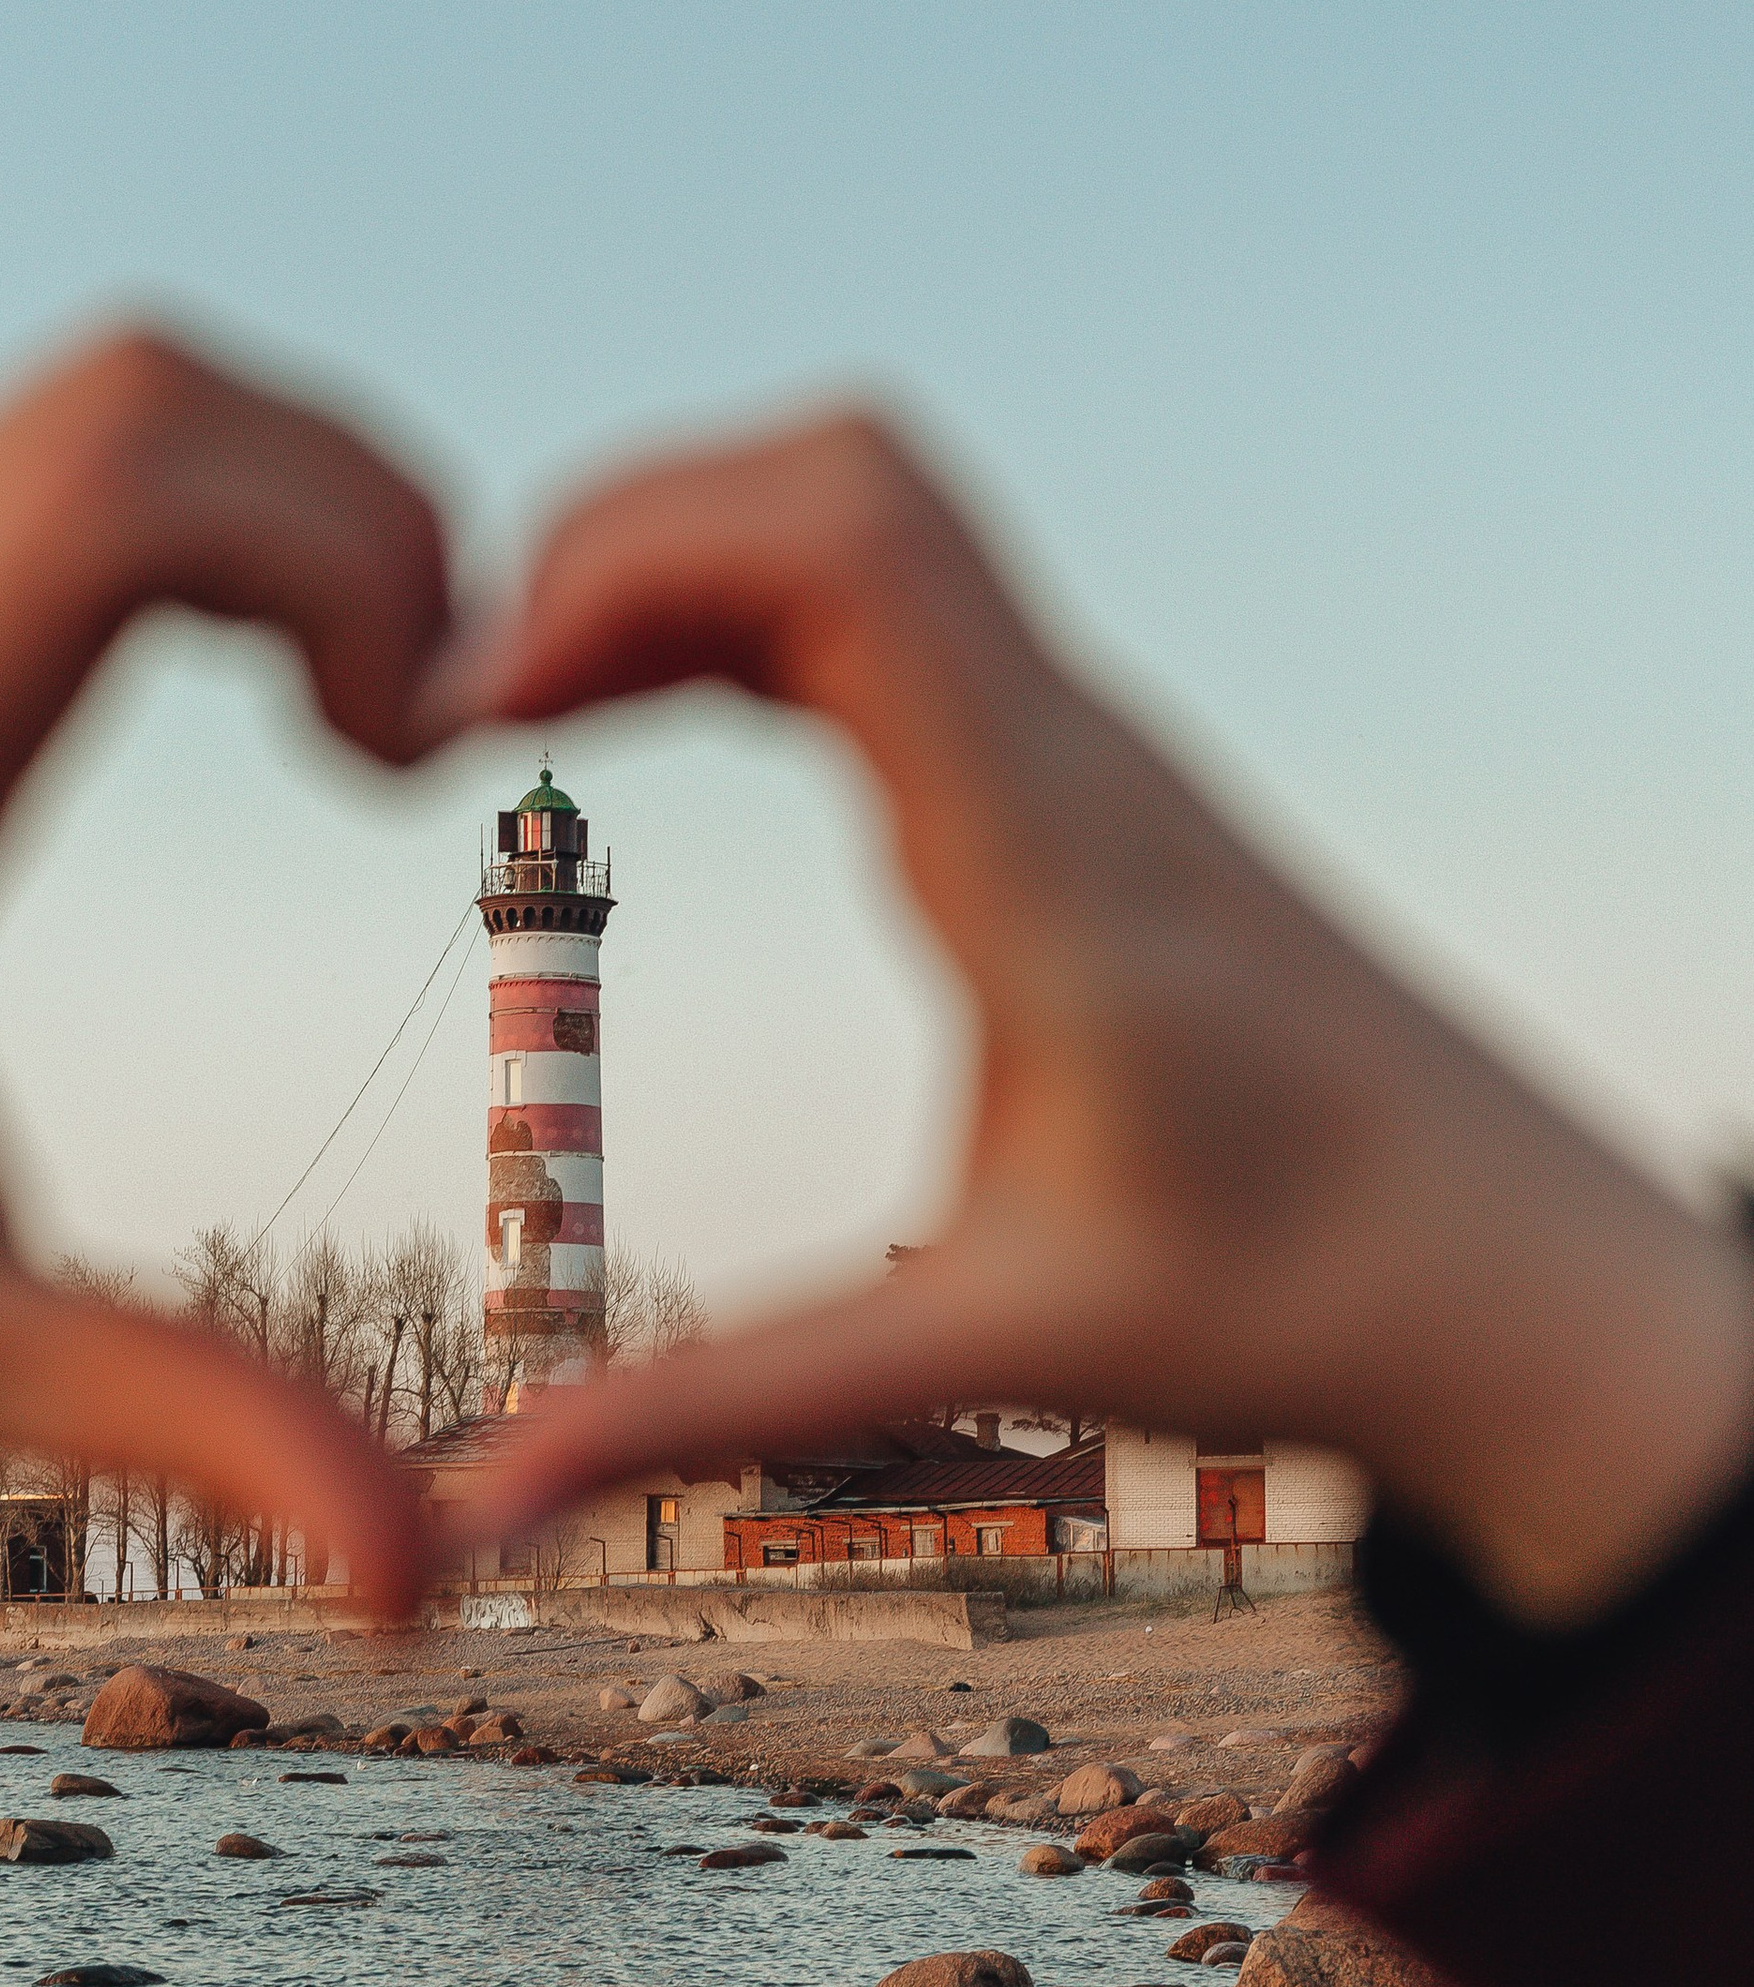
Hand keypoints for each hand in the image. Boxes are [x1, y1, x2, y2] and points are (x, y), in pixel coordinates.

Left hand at [0, 330, 451, 1609]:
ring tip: (379, 710)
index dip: (320, 550)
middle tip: (428, 722)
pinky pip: (60, 477)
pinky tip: (287, 690)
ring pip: (94, 406)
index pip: (92, 512)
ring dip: (289, 494)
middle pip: (118, 398)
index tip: (404, 745)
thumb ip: (181, 1431)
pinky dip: (219, 517)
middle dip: (347, 502)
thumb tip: (426, 1574)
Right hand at [452, 411, 1753, 1623]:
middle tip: (477, 711)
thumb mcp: (979, 1360)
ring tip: (533, 713)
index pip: (849, 546)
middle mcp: (1077, 752)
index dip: (627, 564)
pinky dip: (749, 606)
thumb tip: (478, 1514)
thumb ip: (716, 1407)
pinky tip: (654, 717)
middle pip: (838, 471)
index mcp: (1048, 858)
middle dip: (622, 535)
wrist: (1510, 1272)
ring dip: (684, 559)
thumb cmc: (1283, 1307)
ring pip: (869, 508)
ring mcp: (1090, 741)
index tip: (483, 717)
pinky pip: (898, 595)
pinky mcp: (1083, 766)